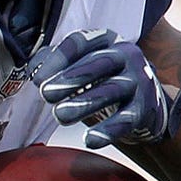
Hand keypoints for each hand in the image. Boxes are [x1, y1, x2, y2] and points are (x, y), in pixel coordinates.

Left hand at [27, 29, 180, 148]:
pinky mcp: (146, 108)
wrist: (143, 105)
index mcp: (106, 40)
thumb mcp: (79, 66)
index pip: (80, 41)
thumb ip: (54, 62)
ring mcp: (139, 81)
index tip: (36, 79)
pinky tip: (90, 140)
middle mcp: (126, 55)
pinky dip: (108, 130)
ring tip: (60, 116)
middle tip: (45, 94)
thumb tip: (33, 70)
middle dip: (70, 78)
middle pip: (98, 63)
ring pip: (112, 90)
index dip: (57, 58)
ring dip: (84, 103)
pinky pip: (127, 118)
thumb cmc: (101, 81)